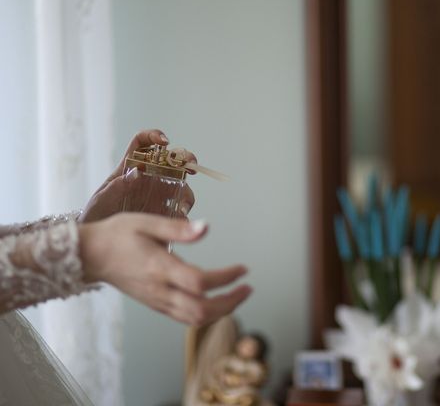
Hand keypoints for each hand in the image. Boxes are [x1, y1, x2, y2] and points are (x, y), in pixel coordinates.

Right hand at [78, 213, 251, 324]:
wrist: (90, 254)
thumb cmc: (117, 234)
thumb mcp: (146, 222)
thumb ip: (178, 229)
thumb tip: (207, 227)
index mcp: (158, 268)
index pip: (199, 282)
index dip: (226, 278)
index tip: (243, 269)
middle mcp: (159, 290)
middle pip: (201, 310)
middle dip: (230, 302)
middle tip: (248, 287)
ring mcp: (157, 301)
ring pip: (194, 319)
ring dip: (222, 310)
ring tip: (239, 294)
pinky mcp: (155, 304)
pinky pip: (185, 318)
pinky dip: (206, 314)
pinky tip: (217, 301)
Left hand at [80, 129, 197, 222]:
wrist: (100, 242)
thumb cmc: (97, 216)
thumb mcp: (101, 200)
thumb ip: (115, 186)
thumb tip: (135, 172)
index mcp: (130, 167)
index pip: (142, 143)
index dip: (154, 136)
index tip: (164, 142)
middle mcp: (149, 176)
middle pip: (171, 159)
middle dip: (185, 157)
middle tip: (190, 165)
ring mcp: (159, 193)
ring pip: (180, 183)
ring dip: (186, 191)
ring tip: (182, 206)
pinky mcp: (165, 210)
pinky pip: (180, 207)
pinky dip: (184, 212)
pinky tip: (180, 219)